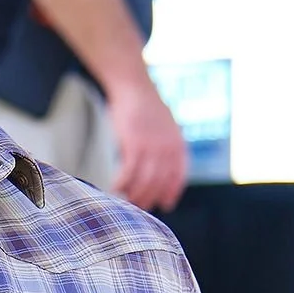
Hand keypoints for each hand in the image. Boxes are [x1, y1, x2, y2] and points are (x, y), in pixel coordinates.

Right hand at [107, 76, 189, 211]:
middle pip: (160, 184)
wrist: (134, 86)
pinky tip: (114, 188)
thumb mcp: (164, 124)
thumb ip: (166, 143)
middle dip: (149, 198)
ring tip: (125, 200)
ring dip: (135, 195)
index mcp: (178, 144)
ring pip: (145, 182)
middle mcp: (168, 149)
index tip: (166, 204)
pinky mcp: (135, 145)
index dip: (172, 192)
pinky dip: (121, 184)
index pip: (178, 176)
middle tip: (138, 206)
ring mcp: (153, 148)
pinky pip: (129, 173)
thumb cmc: (144, 105)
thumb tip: (160, 162)